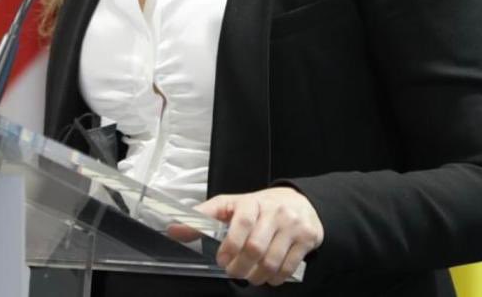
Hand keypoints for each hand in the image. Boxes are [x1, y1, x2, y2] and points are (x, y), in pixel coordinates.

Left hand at [197, 186, 323, 285]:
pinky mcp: (308, 237)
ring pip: (271, 262)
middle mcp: (276, 210)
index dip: (230, 246)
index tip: (222, 259)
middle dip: (240, 268)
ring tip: (251, 275)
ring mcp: (294, 224)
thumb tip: (173, 228)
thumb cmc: (261, 207)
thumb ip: (203, 217)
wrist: (301, 201)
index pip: (242, 222)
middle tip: (235, 271)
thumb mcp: (232, 206)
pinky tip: (269, 275)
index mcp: (254, 202)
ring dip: (256, 277)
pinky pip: (288, 268)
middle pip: (256, 248)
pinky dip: (275, 279)